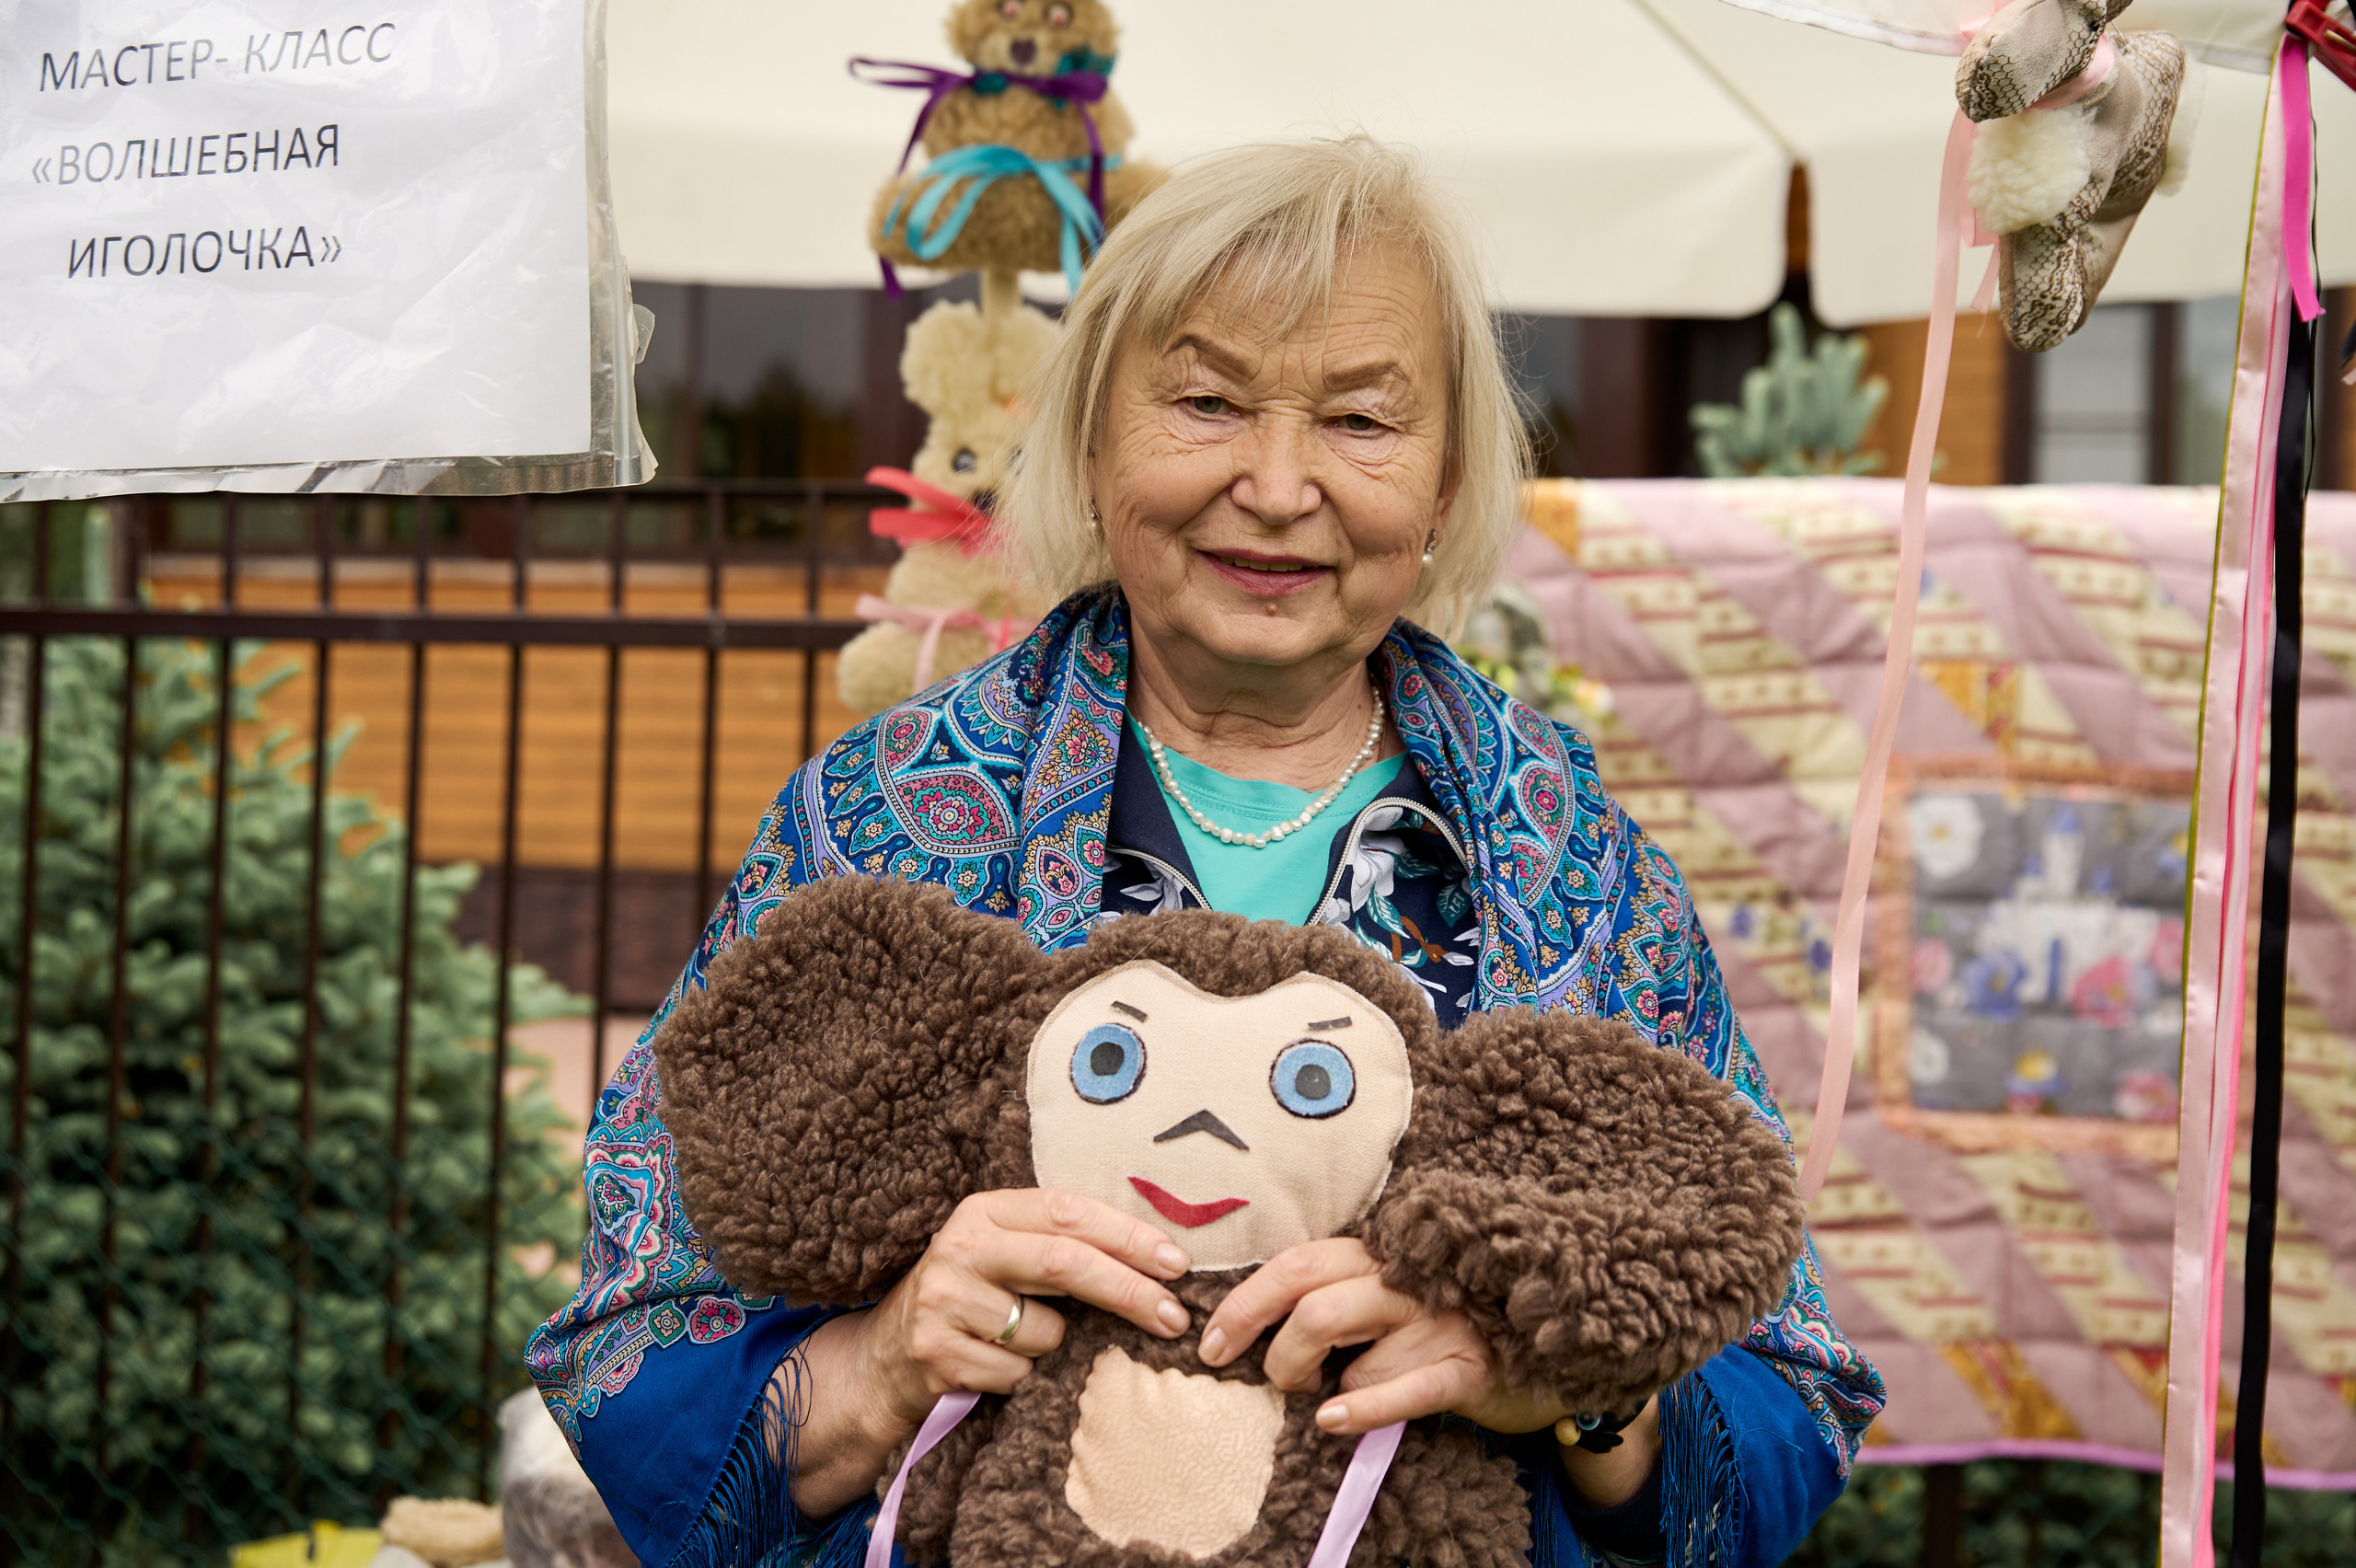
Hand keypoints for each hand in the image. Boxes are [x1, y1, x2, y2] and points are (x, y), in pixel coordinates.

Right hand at [787, 1188, 1189, 1516]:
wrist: (882, 1361)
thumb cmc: (968, 1303)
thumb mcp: (1003, 1258)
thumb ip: (1058, 1246)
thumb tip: (1158, 1262)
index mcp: (984, 1211)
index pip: (1069, 1211)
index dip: (1128, 1235)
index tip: (1177, 1263)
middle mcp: (960, 1245)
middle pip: (1064, 1262)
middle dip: (1129, 1290)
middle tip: (1175, 1318)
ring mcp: (943, 1298)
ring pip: (1045, 1330)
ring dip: (1057, 1348)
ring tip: (1020, 1344)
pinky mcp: (936, 1351)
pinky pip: (1017, 1373)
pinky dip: (1023, 1378)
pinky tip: (992, 1368)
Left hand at [1196, 1238, 1553, 1434]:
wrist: (1538, 1336)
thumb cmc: (1440, 1316)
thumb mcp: (1386, 1289)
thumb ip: (1333, 1290)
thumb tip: (1251, 1324)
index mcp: (1378, 1254)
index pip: (1296, 1264)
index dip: (1243, 1304)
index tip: (1210, 1343)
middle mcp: (1407, 1281)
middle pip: (1314, 1307)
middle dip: (1272, 1351)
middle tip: (1272, 1381)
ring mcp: (1439, 1324)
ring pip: (1353, 1361)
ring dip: (1324, 1390)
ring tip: (1326, 1400)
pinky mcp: (1467, 1369)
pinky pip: (1403, 1392)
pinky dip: (1360, 1410)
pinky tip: (1332, 1420)